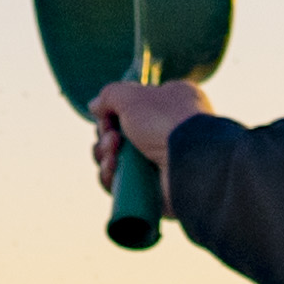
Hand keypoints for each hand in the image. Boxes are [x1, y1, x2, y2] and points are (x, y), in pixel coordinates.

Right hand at [92, 79, 208, 190]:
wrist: (189, 161)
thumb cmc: (166, 121)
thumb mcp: (133, 96)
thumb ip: (110, 95)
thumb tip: (94, 105)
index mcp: (169, 105)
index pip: (132, 108)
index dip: (112, 113)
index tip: (107, 115)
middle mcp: (165, 133)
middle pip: (119, 134)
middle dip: (106, 136)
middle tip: (112, 137)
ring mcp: (158, 163)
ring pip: (116, 159)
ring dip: (105, 154)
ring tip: (113, 153)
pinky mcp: (150, 189)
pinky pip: (119, 183)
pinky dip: (109, 175)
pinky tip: (112, 168)